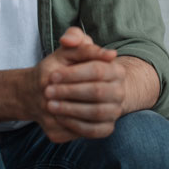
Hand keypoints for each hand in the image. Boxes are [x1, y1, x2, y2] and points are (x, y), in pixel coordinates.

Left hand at [28, 27, 118, 142]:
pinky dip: (75, 124)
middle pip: (97, 92)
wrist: (80, 91)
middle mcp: (120, 91)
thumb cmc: (75, 66)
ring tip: (50, 105)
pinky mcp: (107, 128)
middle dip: (69, 92)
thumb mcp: (73, 49)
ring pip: (95, 113)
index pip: (97, 70)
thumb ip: (73, 37)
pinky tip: (59, 117)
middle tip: (48, 91)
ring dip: (70, 109)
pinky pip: (93, 130)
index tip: (52, 76)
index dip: (73, 74)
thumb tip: (68, 40)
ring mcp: (115, 111)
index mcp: (116, 69)